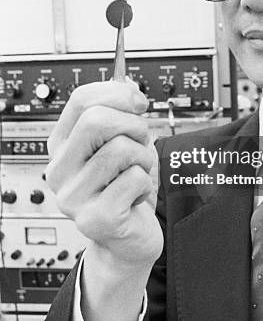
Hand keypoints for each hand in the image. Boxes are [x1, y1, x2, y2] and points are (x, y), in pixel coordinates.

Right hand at [45, 81, 162, 270]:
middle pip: (96, 120)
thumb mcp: (122, 142)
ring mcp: (72, 197)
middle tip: (141, 143)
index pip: (82, 100)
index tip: (138, 102)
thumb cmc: (125, 187)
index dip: (117, 93)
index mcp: (62, 144)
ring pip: (121, 149)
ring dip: (144, 158)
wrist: (128, 237)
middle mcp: (59, 169)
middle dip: (133, 125)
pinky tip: (136, 197)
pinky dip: (146, 184)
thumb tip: (126, 83)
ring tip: (138, 174)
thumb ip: (119, 112)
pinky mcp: (95, 219)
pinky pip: (135, 178)